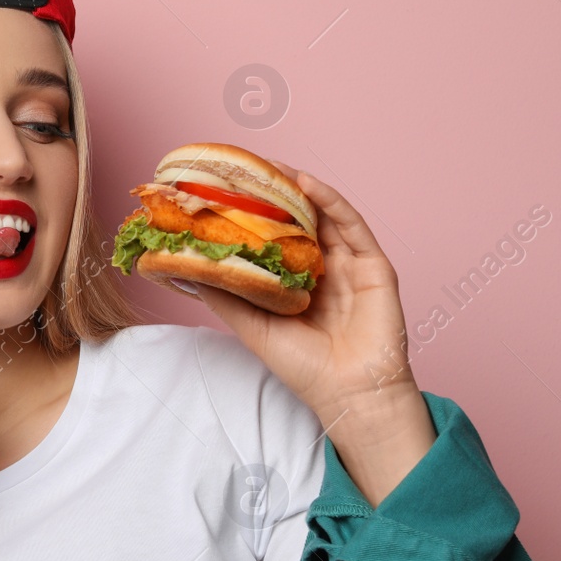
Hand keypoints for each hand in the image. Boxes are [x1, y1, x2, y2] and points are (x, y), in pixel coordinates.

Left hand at [195, 165, 434, 504]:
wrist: (349, 393)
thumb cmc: (305, 368)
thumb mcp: (252, 326)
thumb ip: (226, 295)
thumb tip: (187, 268)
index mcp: (298, 283)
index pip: (275, 237)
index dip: (254, 213)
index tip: (225, 191)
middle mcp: (324, 269)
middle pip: (299, 220)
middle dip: (274, 193)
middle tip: (246, 168)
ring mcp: (350, 265)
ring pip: (324, 215)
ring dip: (299, 188)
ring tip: (272, 166)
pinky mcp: (374, 266)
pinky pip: (351, 224)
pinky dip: (329, 201)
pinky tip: (306, 185)